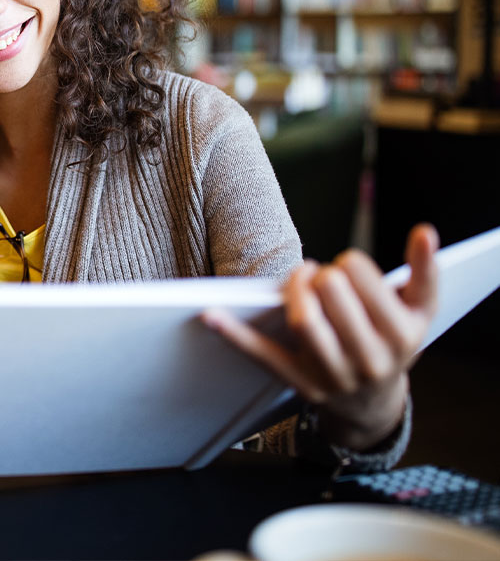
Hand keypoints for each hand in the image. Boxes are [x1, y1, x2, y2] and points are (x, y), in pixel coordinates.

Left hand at [203, 223, 438, 450]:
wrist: (375, 405)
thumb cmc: (394, 340)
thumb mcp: (420, 310)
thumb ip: (426, 270)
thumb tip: (424, 231)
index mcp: (400, 335)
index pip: (362, 280)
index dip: (350, 264)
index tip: (348, 268)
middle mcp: (369, 359)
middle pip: (332, 297)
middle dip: (323, 276)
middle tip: (324, 276)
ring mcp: (333, 374)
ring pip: (304, 322)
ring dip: (294, 291)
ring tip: (300, 280)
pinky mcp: (300, 383)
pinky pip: (265, 355)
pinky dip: (235, 335)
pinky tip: (210, 315)